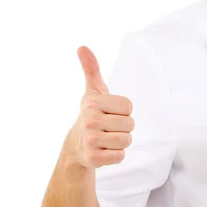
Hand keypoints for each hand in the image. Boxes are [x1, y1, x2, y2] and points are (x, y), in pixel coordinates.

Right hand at [65, 46, 134, 169]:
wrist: (76, 145)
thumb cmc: (92, 114)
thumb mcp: (93, 91)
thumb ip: (91, 69)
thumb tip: (82, 46)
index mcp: (93, 103)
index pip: (129, 108)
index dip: (123, 112)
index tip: (109, 113)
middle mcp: (90, 121)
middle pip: (130, 125)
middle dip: (123, 128)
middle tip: (108, 128)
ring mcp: (90, 141)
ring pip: (127, 140)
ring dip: (121, 142)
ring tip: (106, 139)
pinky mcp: (93, 159)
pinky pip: (120, 156)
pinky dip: (116, 155)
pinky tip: (103, 151)